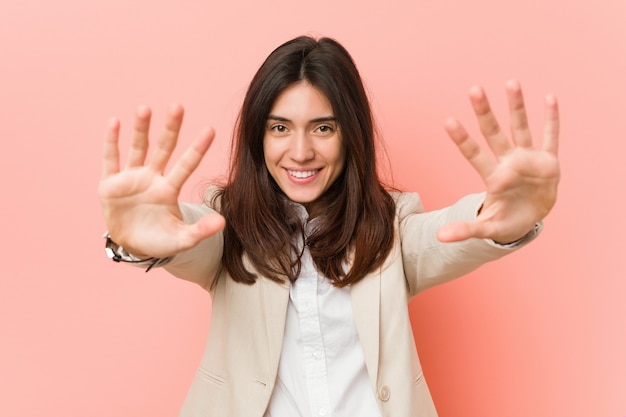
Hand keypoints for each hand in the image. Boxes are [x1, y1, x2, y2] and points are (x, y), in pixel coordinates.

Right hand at [98, 103, 224, 257]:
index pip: (187, 165)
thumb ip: (200, 231)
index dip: (197, 149)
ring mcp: (131, 178)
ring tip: (145, 109)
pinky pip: (111, 159)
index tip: (210, 130)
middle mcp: (152, 178)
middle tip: (178, 107)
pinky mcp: (110, 184)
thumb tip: (222, 222)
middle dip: (170, 129)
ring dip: (140, 129)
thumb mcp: (182, 239)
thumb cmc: (159, 240)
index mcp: (170, 189)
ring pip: (138, 148)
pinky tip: (114, 123)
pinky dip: (111, 142)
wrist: (131, 247)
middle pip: (164, 148)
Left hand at [437, 80, 559, 242]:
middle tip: (474, 89)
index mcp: (493, 177)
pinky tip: (549, 98)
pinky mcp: (548, 161)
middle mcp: (508, 162)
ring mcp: (528, 159)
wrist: (530, 218)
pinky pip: (550, 137)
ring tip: (510, 82)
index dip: (462, 139)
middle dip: (484, 113)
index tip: (447, 121)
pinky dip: (551, 119)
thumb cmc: (506, 220)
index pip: (473, 154)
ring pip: (521, 128)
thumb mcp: (487, 228)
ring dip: (517, 107)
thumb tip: (439, 238)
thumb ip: (465, 230)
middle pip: (494, 133)